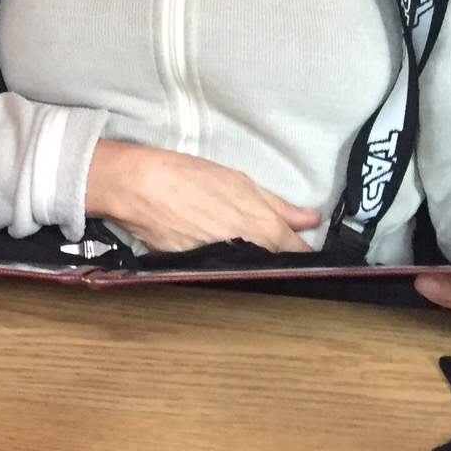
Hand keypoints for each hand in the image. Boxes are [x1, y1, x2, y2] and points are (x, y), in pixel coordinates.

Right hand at [85, 140, 321, 253]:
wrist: (138, 187)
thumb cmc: (188, 176)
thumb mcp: (238, 182)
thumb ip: (279, 205)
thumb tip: (311, 219)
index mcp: (264, 230)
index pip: (300, 256)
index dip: (304, 253)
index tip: (302, 248)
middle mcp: (249, 254)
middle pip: (276, 267)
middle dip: (278, 259)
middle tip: (269, 245)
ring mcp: (224, 268)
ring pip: (250, 273)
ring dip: (251, 264)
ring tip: (236, 245)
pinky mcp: (199, 274)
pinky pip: (222, 275)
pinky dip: (223, 266)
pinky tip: (213, 251)